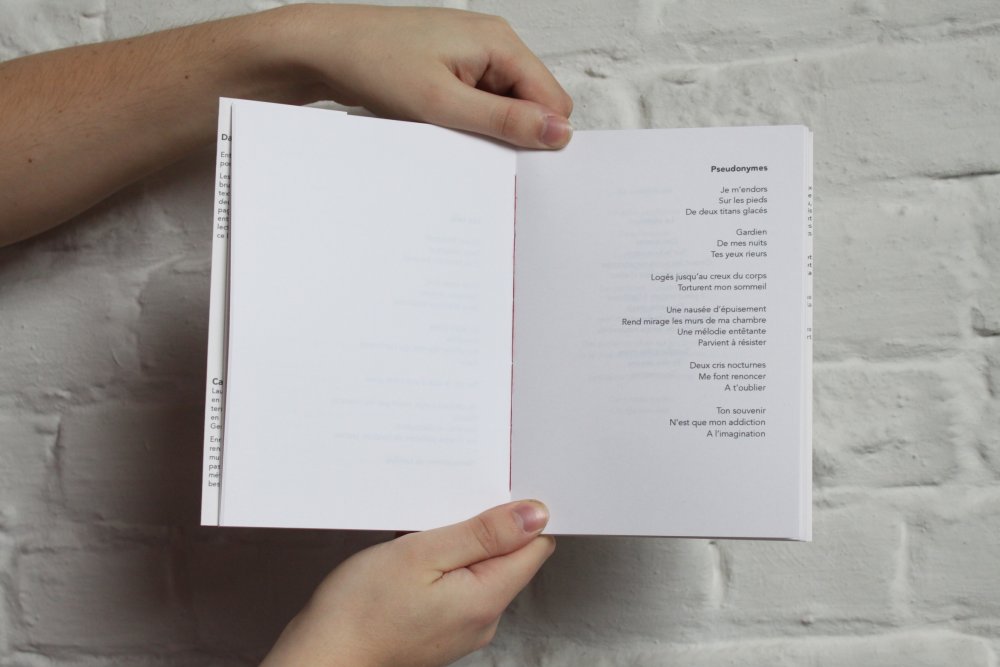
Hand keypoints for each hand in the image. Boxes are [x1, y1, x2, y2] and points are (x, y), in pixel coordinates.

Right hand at [261, 500, 554, 666]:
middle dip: (485, 527)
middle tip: (445, 511)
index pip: (535, 546)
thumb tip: (534, 516)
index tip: (491, 494)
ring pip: (482, 569)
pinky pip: (460, 586)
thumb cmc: (360, 610)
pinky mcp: (444, 628)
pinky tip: (415, 558)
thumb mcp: (422, 553)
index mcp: (487, 598)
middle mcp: (484, 618)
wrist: (321, 657)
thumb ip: (483, 534)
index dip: (520, 514)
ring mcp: (464, 627)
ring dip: (460, 544)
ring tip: (424, 534)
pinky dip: (444, 565)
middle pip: (510, 556)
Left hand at [277, 4, 573, 148]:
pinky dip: (463, 119)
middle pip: (531, 103)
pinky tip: (435, 120)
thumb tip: (558, 132)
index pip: (553, 101)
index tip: (504, 155)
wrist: (322, 48)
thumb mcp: (443, 104)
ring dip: (482, 127)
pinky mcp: (453, 66)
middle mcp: (493, 42)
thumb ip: (505, 121)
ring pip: (503, 106)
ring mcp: (472, 54)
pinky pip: (477, 102)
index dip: (538, 135)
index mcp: (501, 42)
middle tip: (466, 141)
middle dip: (509, 131)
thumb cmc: (374, 63)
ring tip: (442, 125)